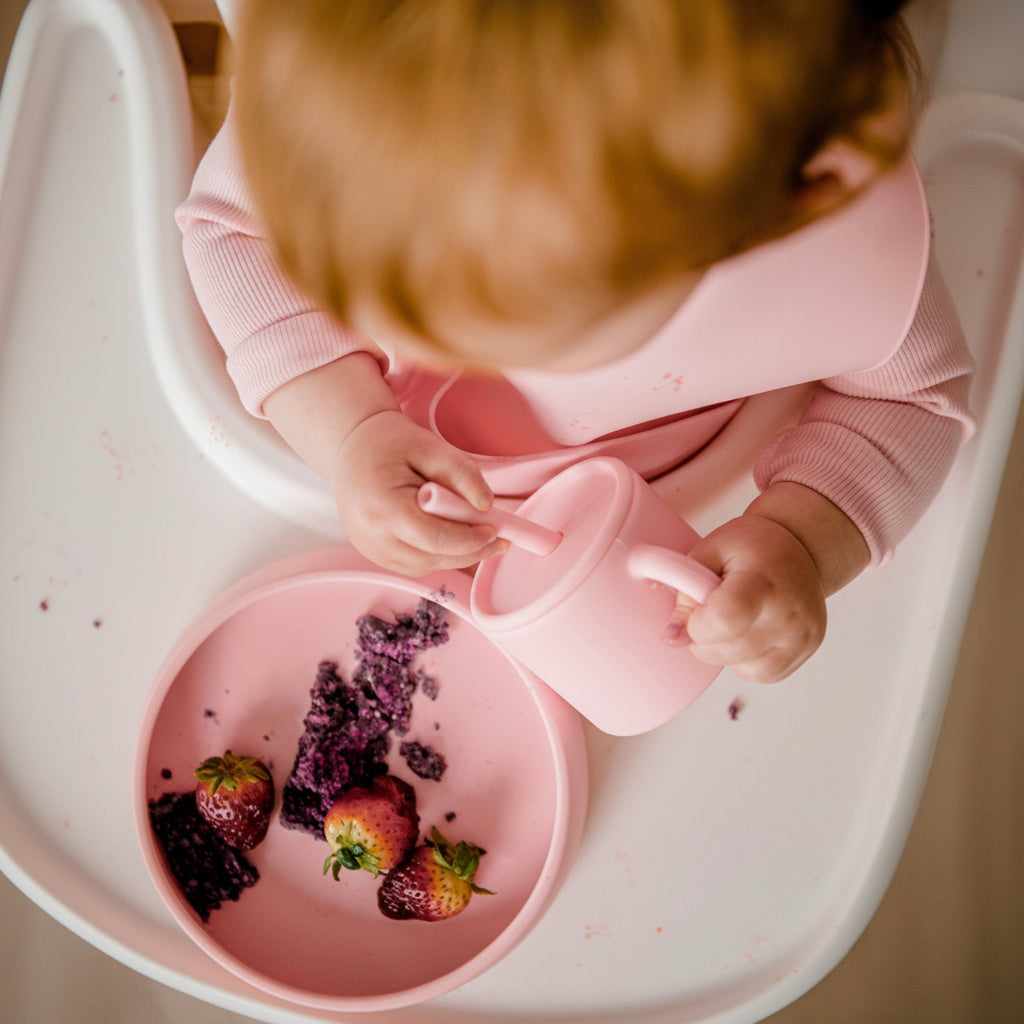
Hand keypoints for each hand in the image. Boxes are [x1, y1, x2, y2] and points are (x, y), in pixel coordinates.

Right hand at [331, 409, 507, 575]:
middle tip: (498, 540)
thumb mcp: (430, 446)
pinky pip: (413, 565)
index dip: (469, 539)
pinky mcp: (372, 553)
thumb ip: (461, 474)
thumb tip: (487, 505)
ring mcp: (368, 547)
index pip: (434, 538)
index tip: (494, 529)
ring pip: (424, 567)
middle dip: (470, 552)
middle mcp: (370, 534)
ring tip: (477, 537)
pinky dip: (436, 557)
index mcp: (382, 505)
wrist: (352, 447)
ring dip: (455, 557)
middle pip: (432, 558)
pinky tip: (450, 539)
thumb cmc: (390, 444)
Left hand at [668, 514, 826, 683]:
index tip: (695, 610)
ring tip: (734, 618)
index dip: (696, 624)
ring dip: (723, 649)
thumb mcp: (710, 549)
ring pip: (740, 668)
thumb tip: (673, 636)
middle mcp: (788, 614)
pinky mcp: (805, 652)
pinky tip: (748, 632)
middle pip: (726, 650)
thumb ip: (685, 587)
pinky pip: (761, 674)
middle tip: (712, 609)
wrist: (800, 549)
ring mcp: (801, 637)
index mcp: (762, 582)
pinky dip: (745, 659)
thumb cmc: (753, 547)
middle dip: (703, 637)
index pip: (724, 619)